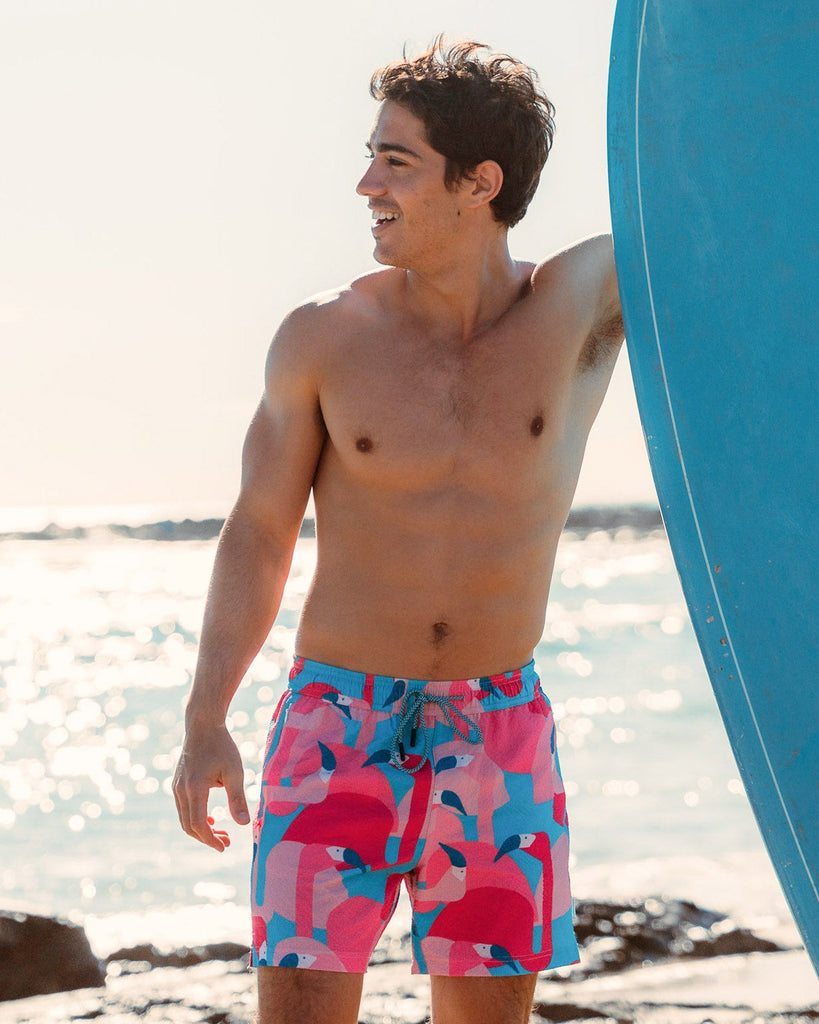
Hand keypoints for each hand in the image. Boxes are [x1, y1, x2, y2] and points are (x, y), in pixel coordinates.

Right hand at [172, 721, 250, 851]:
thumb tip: (244, 824)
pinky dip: (194, 817)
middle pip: (188, 826)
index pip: (198, 824)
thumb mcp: (234, 772)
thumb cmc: (221, 746)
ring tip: (220, 832)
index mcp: (195, 789)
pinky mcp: (178, 783)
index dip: (210, 839)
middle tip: (226, 843)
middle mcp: (181, 790)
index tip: (224, 847)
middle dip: (206, 838)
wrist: (202, 725)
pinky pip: (183, 808)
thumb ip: (237, 798)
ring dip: (200, 829)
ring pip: (184, 818)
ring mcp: (177, 787)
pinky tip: (209, 817)